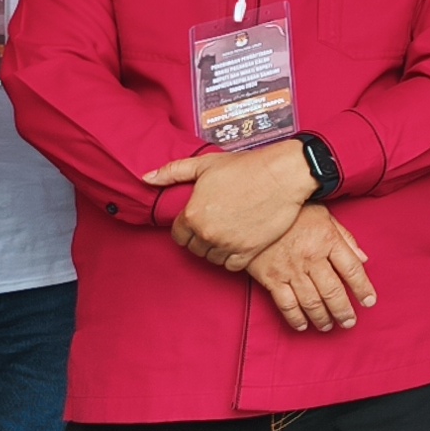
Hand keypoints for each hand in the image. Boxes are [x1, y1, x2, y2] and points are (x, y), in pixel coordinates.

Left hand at [145, 139, 316, 270]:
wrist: (282, 175)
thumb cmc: (246, 167)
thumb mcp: (205, 164)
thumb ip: (173, 172)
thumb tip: (147, 177)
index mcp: (193, 214)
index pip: (178, 236)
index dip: (187, 229)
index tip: (199, 222)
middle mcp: (207, 233)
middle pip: (195, 249)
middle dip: (202, 239)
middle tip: (216, 227)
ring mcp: (228, 244)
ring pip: (213, 259)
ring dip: (217, 250)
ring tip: (228, 235)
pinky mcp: (249, 250)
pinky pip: (232, 266)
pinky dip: (233, 259)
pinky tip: (239, 244)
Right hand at [245, 204, 375, 332]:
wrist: (255, 210)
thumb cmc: (294, 212)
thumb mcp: (325, 216)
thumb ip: (345, 238)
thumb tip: (363, 259)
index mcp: (328, 240)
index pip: (352, 269)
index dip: (363, 288)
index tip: (370, 302)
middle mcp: (311, 258)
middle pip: (333, 291)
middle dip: (344, 310)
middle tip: (350, 322)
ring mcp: (290, 270)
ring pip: (311, 301)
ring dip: (322, 317)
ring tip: (329, 326)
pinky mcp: (271, 278)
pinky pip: (286, 303)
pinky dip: (295, 318)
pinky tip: (303, 326)